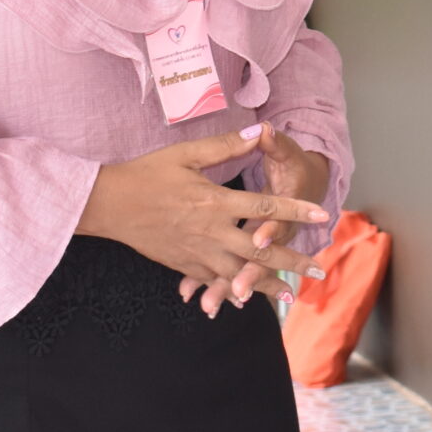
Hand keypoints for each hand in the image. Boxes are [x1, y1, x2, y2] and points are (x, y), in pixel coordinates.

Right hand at [79, 126, 332, 297]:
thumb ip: (225, 146)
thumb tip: (259, 131)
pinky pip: (214, 281)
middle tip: (320, 271)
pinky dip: (233, 291)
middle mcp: (211, 232)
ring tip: (292, 295)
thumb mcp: (186, 154)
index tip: (322, 216)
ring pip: (240, 273)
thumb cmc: (147, 174)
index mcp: (216, 201)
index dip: (296, 212)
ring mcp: (197, 253)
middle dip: (293, 261)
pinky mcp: (184, 264)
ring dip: (268, 285)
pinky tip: (248, 300)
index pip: (265, 207)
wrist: (109, 205)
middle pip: (260, 251)